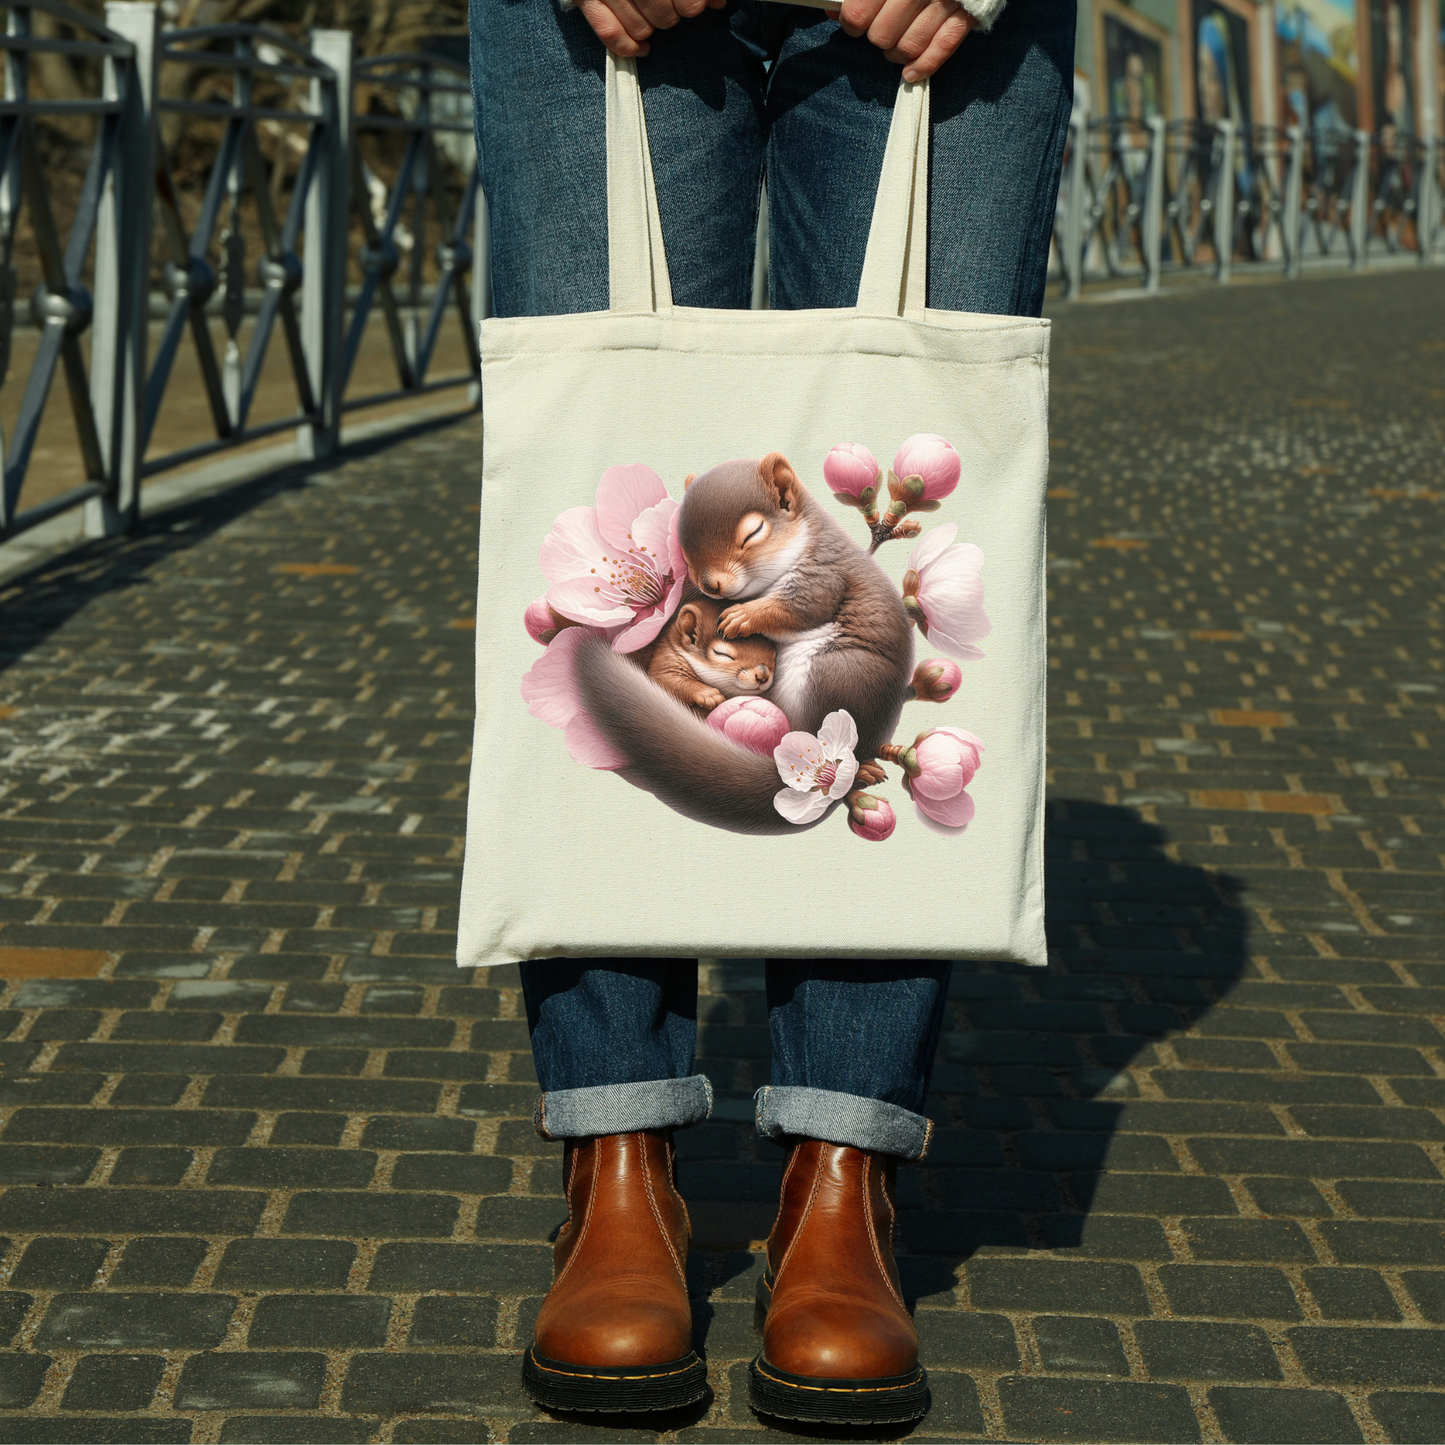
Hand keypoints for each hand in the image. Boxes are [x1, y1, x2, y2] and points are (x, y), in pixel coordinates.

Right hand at [574, 0, 726, 59]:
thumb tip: (718, 2)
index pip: (688, 2)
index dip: (695, 5)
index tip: (704, 5)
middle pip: (664, 16)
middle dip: (673, 15)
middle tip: (674, 7)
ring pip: (641, 28)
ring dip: (652, 27)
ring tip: (654, 16)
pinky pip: (610, 33)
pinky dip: (628, 47)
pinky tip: (644, 48)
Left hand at [825, 0, 974, 81]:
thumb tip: (831, 9)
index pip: (857, 15)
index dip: (851, 22)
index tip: (854, 19)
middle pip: (881, 36)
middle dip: (876, 36)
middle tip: (879, 26)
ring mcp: (945, 1)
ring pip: (907, 48)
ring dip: (896, 53)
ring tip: (895, 42)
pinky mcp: (966, 13)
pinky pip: (941, 49)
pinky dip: (924, 66)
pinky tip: (910, 72)